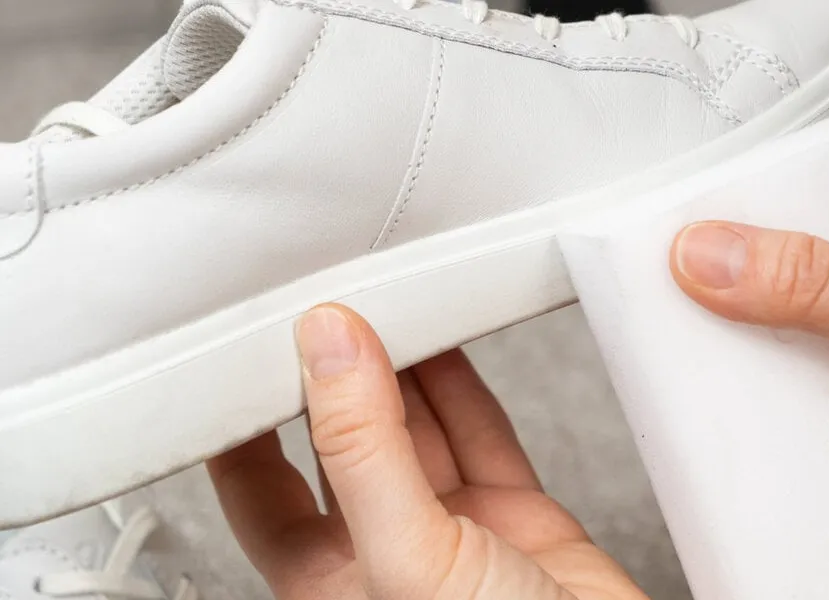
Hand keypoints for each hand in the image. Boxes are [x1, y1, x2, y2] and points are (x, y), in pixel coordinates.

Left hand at [207, 305, 648, 599]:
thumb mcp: (408, 558)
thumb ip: (364, 451)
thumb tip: (329, 348)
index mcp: (326, 583)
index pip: (259, 487)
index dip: (246, 419)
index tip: (242, 347)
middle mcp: (383, 552)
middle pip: (342, 444)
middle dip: (332, 378)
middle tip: (325, 305)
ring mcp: (453, 530)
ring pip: (414, 428)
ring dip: (400, 367)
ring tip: (384, 302)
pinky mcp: (515, 513)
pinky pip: (480, 431)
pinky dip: (464, 384)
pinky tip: (446, 339)